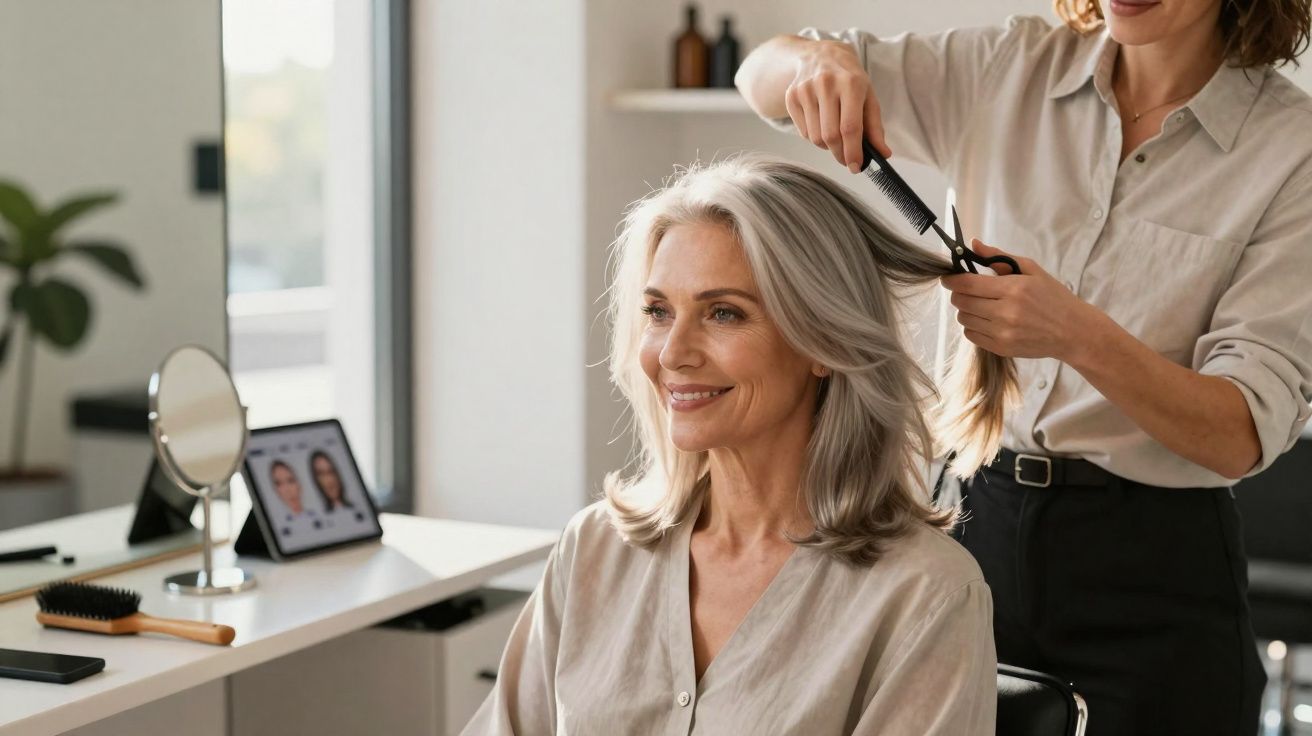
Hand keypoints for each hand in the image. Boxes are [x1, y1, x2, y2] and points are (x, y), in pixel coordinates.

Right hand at [785, 40, 890, 171]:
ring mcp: (805, 89)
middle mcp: (826, 84)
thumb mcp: (868, 96)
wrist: (820, 54)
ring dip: (827, 146)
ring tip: (835, 137)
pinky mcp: (791, 96)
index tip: (856, 167)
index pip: (850, 127)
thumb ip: (875, 127)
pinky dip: (814, 137)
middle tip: (847, 160)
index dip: (853, 151)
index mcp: (851, 83)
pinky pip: (803, 132)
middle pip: (831, 135)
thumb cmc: (849, 79)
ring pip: (815, 137)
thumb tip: (883, 154)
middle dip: (840, 154)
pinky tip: (821, 124)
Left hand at [939, 240, 1096, 361]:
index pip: (967, 284)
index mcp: (1013, 289)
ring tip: (983, 305)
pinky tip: (988, 320)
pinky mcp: (1002, 348)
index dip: (951, 280)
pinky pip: (972, 336)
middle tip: (968, 290)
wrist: (1073, 331)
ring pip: (964, 319)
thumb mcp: (1031, 270)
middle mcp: (1006, 312)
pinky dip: (974, 326)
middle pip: (961, 302)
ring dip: (967, 310)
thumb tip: (973, 244)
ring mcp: (1003, 333)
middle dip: (958, 294)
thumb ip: (998, 257)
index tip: (948, 277)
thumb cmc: (1053, 297)